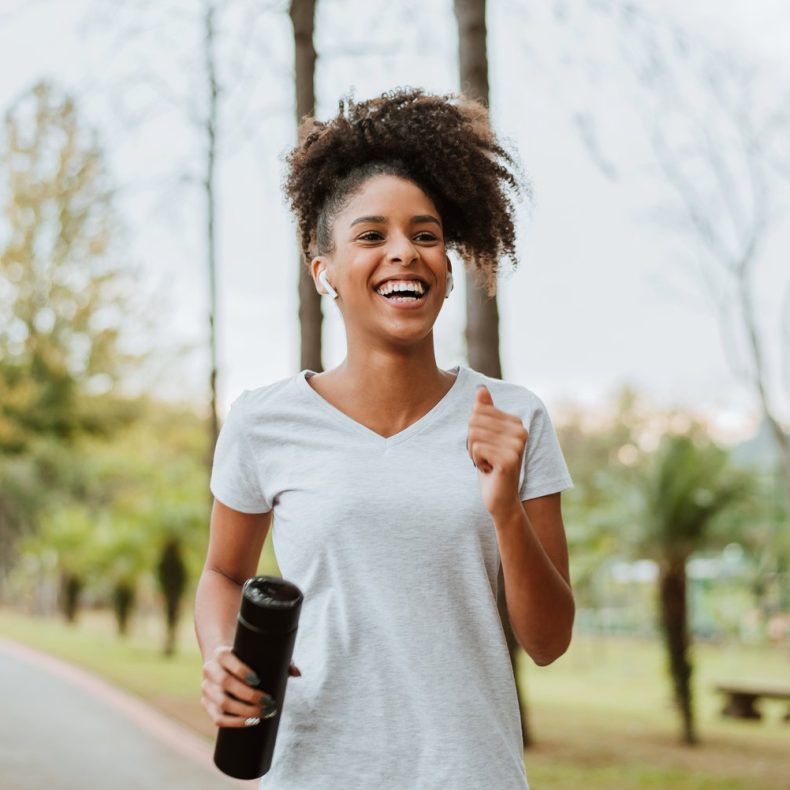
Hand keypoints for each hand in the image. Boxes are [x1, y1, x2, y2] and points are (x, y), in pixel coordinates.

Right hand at [200, 644, 301, 727]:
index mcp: (220, 653)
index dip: (241, 670)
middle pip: (226, 684)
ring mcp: (206, 688)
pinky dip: (235, 722)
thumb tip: (297, 673)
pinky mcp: (207, 704)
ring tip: (263, 713)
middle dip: (249, 695)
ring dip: (244, 711)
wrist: (222, 661)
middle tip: (269, 702)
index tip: (258, 680)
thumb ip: (278, 660)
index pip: (226, 659)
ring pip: (222, 703)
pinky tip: (251, 721)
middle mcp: (210, 670)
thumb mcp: (258, 653)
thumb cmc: (247, 657)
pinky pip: (218, 718)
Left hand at [467, 385, 527, 519]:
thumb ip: (485, 411)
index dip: (474, 430)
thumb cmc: (491, 465)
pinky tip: (489, 470)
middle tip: (485, 456)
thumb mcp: (486, 435)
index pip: (478, 411)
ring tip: (487, 463)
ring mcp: (516, 445)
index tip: (487, 446)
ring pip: (473, 435)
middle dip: (472, 441)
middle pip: (474, 421)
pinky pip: (476, 448)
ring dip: (474, 452)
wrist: (501, 498)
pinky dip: (476, 461)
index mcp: (516, 422)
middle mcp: (520, 431)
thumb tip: (481, 388)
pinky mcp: (508, 459)